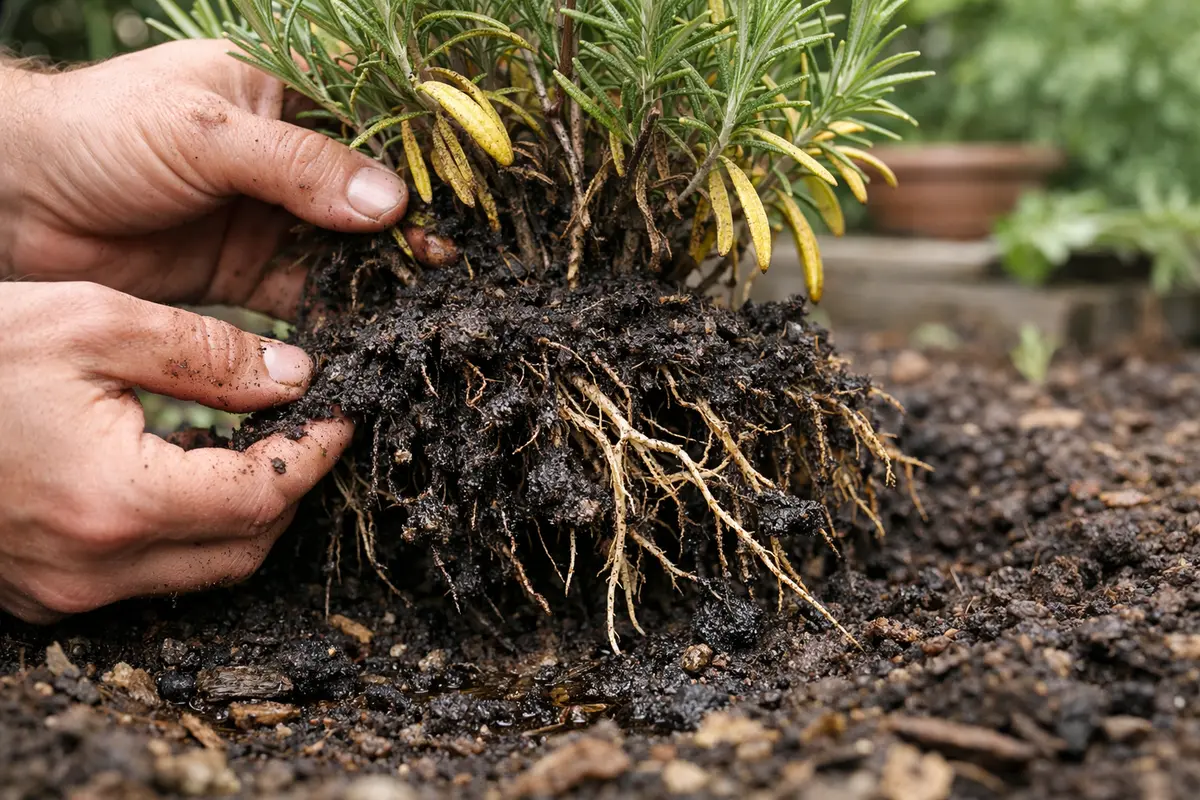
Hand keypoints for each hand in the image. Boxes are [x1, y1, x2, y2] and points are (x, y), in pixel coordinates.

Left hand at [0, 39, 453, 317]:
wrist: (15, 204)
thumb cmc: (101, 135)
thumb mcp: (204, 131)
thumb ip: (297, 166)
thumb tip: (390, 205)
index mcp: (284, 94)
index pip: (373, 122)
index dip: (421, 159)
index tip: (462, 200)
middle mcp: (288, 157)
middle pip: (370, 195)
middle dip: (410, 231)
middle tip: (450, 268)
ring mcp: (270, 217)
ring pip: (347, 250)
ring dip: (380, 279)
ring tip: (422, 309)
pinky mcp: (248, 271)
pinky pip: (308, 295)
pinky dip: (337, 317)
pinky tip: (367, 338)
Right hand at [0, 282, 353, 623]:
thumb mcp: (90, 323)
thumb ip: (205, 353)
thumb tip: (295, 376)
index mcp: (115, 501)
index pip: (264, 495)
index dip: (317, 452)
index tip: (345, 411)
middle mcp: (92, 568)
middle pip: (245, 548)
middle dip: (290, 488)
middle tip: (305, 427)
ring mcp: (63, 591)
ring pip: (202, 570)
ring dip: (243, 513)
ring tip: (253, 443)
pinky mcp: (41, 593)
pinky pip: (147, 576)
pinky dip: (186, 530)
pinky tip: (183, 473)